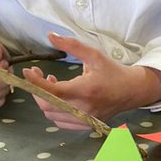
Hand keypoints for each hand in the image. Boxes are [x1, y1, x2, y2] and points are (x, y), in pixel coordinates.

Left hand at [23, 33, 160, 129]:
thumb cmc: (112, 72)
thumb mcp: (94, 55)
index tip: (28, 71)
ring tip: (50, 85)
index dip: (35, 82)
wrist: (132, 91)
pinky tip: (58, 98)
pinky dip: (54, 111)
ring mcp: (85, 119)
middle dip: (37, 91)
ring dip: (45, 100)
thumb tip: (50, 36)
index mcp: (86, 90)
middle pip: (48, 106)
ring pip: (52, 115)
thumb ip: (71, 45)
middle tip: (37, 76)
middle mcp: (84, 108)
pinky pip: (61, 122)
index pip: (52, 91)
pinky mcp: (86, 124)